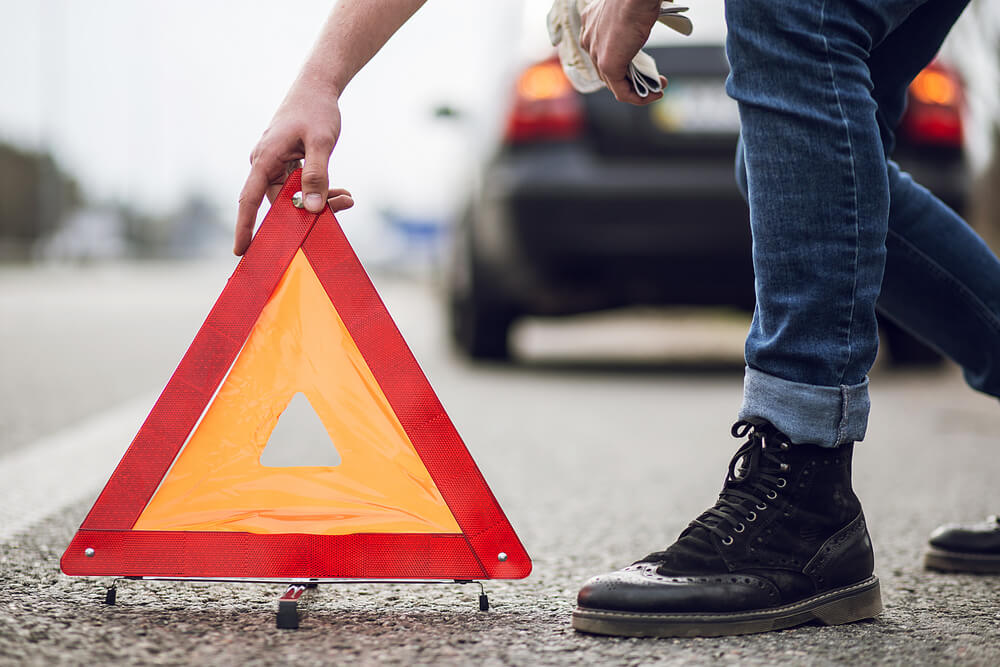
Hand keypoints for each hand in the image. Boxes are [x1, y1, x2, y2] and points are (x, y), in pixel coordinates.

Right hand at [235, 77, 354, 255]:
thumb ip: (317, 175)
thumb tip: (312, 207)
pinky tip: (341, 192)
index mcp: (265, 159)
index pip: (250, 200)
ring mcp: (275, 165)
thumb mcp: (321, 142)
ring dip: (320, 201)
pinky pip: (299, 187)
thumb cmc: (316, 110)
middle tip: (343, 206)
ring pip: (294, 196)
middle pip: (281, 202)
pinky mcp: (287, 164)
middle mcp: (265, 164)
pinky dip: (319, 191)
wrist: (317, 88)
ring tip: (347, 197)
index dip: (245, 226)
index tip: (241, 250)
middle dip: (309, 212)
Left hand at [579, 0, 664, 104]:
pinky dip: (638, 97)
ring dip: (637, 91)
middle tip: (653, 80)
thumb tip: (641, 24)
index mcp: (591, 23)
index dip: (622, 64)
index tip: (643, 65)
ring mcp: (596, 52)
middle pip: (607, 70)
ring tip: (657, 89)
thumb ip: (628, 23)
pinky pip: (621, 91)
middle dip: (631, 80)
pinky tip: (655, 94)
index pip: (602, 52)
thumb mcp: (629, 10)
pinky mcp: (608, 64)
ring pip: (614, 83)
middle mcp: (588, 38)